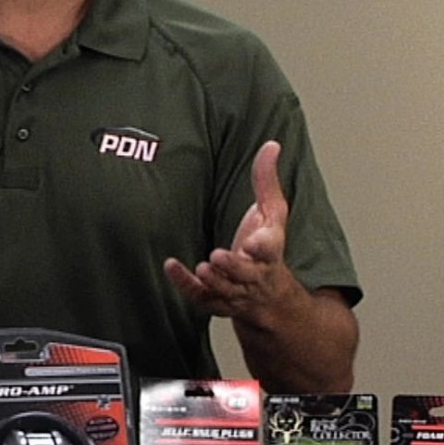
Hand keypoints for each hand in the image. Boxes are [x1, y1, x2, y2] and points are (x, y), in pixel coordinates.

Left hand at [164, 140, 289, 321]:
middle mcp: (255, 274)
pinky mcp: (216, 300)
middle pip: (247, 274)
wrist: (269, 296)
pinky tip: (170, 266)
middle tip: (218, 256)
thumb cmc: (266, 248)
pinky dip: (185, 284)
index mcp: (270, 251)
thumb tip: (271, 144)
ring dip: (214, 280)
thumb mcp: (272, 213)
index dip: (263, 247)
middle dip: (234, 267)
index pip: (271, 250)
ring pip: (226, 290)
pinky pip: (201, 296)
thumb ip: (266, 181)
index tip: (254, 243)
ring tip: (203, 268)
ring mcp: (235, 291)